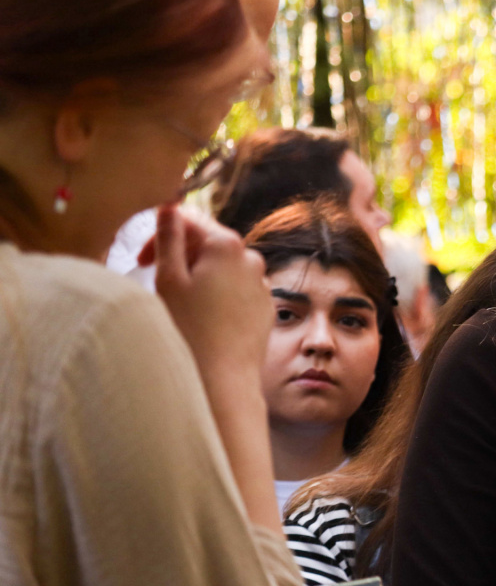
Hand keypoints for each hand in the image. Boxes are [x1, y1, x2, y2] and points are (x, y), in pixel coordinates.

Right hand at [144, 203, 271, 378]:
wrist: (222, 379)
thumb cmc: (189, 330)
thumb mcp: (168, 279)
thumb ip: (169, 237)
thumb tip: (168, 206)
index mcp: (227, 245)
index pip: (190, 219)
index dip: (160, 233)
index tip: (141, 259)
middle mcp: (252, 259)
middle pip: (209, 243)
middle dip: (180, 256)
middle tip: (156, 281)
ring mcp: (262, 284)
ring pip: (223, 268)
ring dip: (199, 276)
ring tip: (180, 303)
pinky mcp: (265, 307)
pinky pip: (237, 290)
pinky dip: (218, 295)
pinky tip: (203, 318)